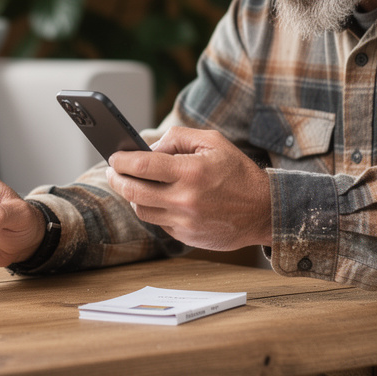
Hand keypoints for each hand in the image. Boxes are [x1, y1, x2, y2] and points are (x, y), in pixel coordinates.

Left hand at [105, 127, 270, 251]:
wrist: (263, 211)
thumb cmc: (237, 172)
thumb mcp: (212, 141)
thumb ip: (177, 138)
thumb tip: (149, 149)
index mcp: (190, 172)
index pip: (141, 166)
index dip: (121, 161)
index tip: (114, 157)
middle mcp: (184, 200)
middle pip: (132, 192)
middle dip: (116, 179)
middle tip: (113, 171)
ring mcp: (184, 222)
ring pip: (142, 210)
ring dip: (133, 196)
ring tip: (136, 184)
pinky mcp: (186, 237)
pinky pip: (159, 223)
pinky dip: (155, 210)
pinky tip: (161, 199)